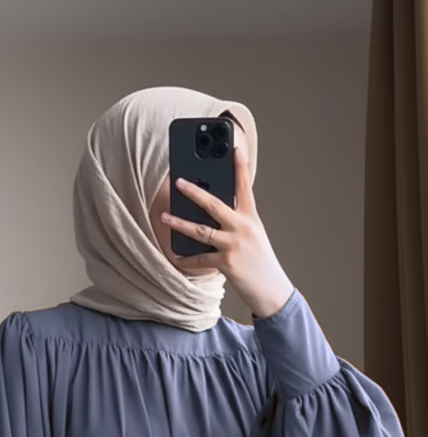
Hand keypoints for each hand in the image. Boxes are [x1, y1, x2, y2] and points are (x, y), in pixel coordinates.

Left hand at [161, 146, 294, 318]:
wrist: (271, 289)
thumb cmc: (260, 262)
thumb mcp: (253, 236)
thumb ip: (237, 222)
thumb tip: (210, 214)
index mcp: (251, 218)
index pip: (245, 187)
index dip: (240, 166)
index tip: (235, 147)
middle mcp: (242, 227)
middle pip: (214, 204)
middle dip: (194, 192)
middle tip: (178, 182)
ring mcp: (234, 245)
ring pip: (201, 231)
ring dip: (179, 223)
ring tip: (164, 216)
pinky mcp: (226, 263)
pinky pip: (200, 259)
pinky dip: (186, 259)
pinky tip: (176, 257)